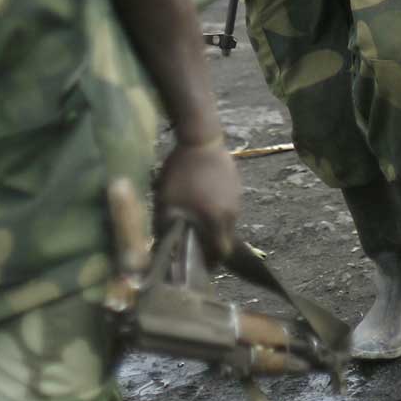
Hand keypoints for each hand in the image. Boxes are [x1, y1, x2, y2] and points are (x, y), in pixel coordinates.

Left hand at [157, 139, 240, 265]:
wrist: (200, 138)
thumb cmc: (181, 172)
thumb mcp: (166, 202)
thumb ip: (166, 229)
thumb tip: (162, 251)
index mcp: (217, 221)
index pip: (221, 252)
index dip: (211, 261)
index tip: (199, 262)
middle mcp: (232, 213)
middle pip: (226, 239)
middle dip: (213, 244)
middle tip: (196, 241)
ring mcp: (238, 199)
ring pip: (228, 222)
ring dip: (215, 225)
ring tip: (198, 217)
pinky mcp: (238, 186)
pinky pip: (229, 206)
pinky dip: (219, 209)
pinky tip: (204, 199)